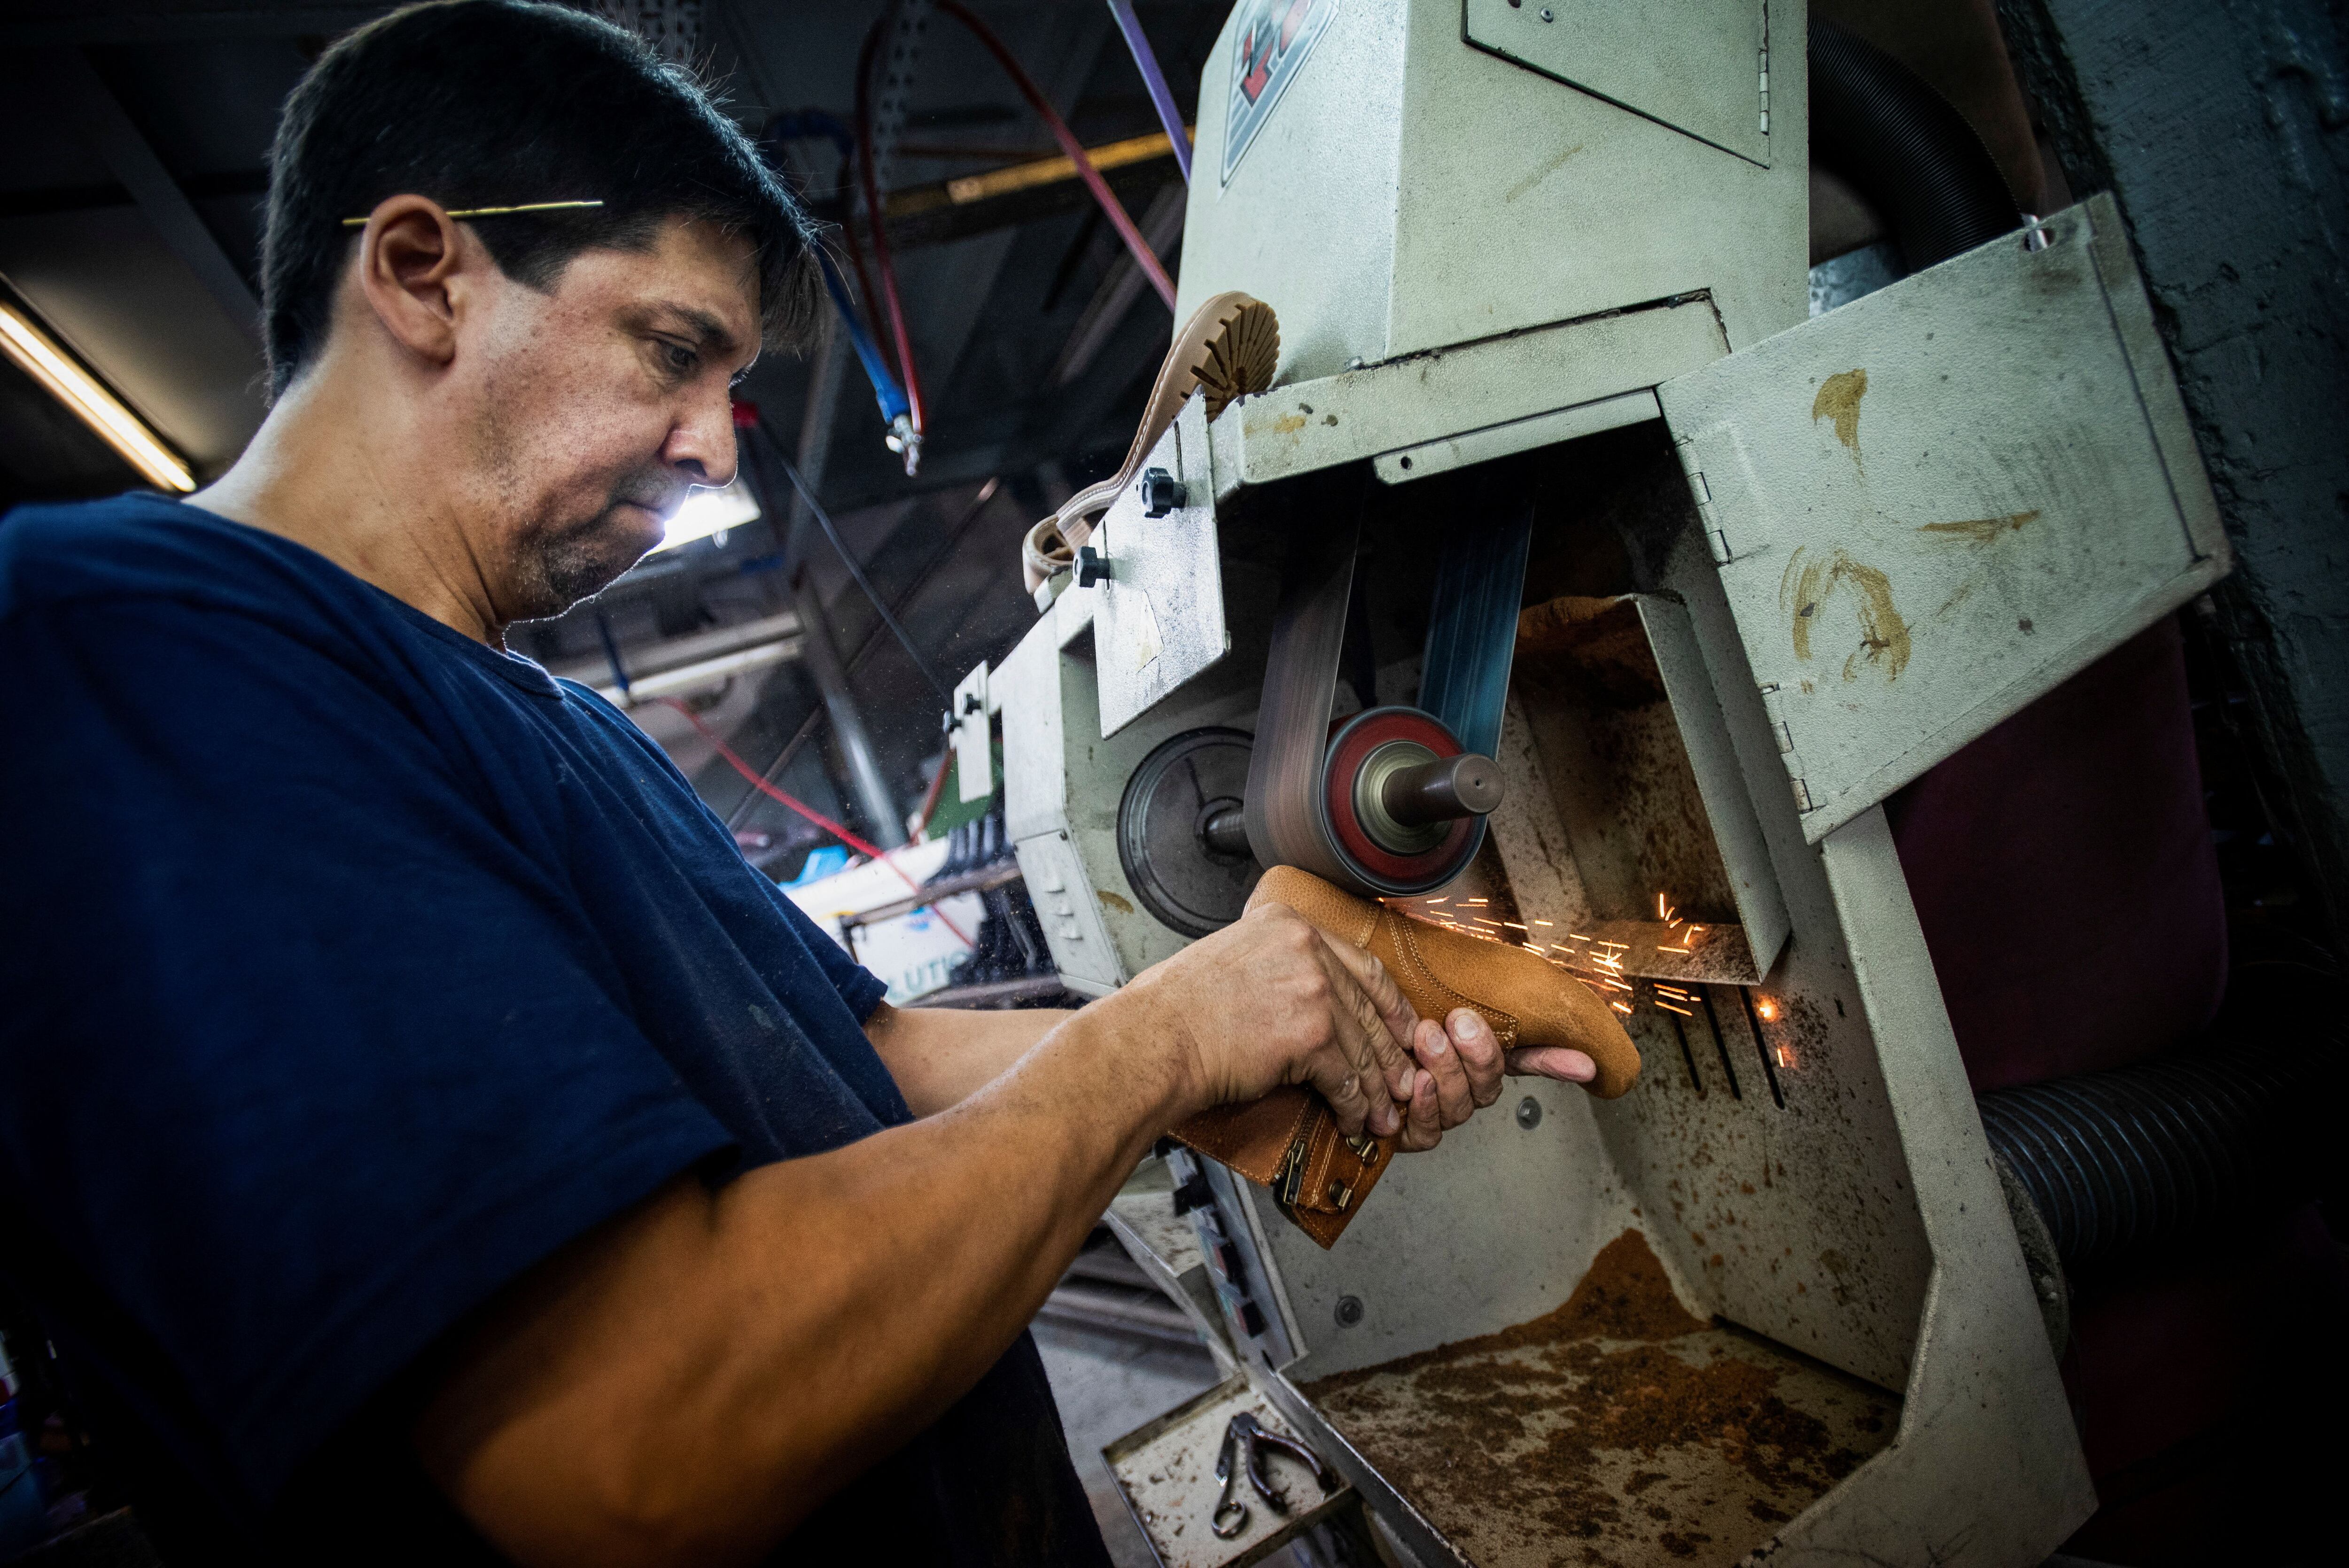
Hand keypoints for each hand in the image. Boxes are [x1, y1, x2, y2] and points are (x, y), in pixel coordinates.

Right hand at [1117, 900, 1420, 1138]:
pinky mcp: (1311, 1035)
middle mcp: (1306, 948)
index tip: (1403, 1027)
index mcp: (1288, 923)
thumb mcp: (1232, 957)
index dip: (1388, 1003)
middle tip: (1400, 1081)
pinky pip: (1345, 1077)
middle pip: (1366, 1008)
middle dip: (1388, 1054)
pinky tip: (1354, 1119)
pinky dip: (1353, 1105)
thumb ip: (1276, 964)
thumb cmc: (1179, 1008)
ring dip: (1374, 1088)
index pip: (1361, 963)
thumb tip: (1307, 996)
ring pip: (1360, 1047)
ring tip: (1381, 1113)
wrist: (1156, 1039)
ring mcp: (1312, 989)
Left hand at [1394, 1008, 1597, 1150]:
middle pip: (1486, 1089)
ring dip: (1446, 1072)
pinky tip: (1417, 1082)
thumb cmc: (1401, 1016)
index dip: (1555, 1062)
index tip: (1576, 1057)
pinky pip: (1425, 1132)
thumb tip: (1588, 1062)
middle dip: (1475, 1055)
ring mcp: (1435, 1114)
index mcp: (1483, 1063)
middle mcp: (1463, 1092)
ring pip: (1457, 1108)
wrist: (1348, 1021)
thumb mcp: (1455, 1006)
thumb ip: (1508, 1020)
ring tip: (1427, 1037)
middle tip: (1457, 1021)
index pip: (1528, 1063)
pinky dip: (1423, 1108)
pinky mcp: (1405, 1132)